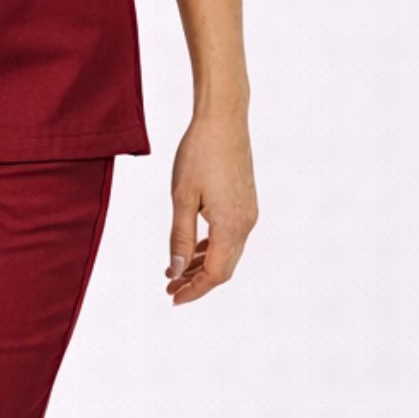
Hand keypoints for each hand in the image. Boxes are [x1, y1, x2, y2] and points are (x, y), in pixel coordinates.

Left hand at [166, 111, 256, 304]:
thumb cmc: (199, 153)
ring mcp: (248, 212)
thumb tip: (177, 271)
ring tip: (175, 271)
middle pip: (224, 268)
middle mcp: (246, 223)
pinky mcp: (246, 202)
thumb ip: (180, 238)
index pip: (215, 273)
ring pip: (227, 253)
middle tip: (169, 288)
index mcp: (231, 225)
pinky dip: (211, 248)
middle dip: (197, 282)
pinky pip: (230, 236)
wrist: (224, 119)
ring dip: (203, 265)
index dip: (194, 290)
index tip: (173, 298)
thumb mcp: (182, 198)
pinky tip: (193, 249)